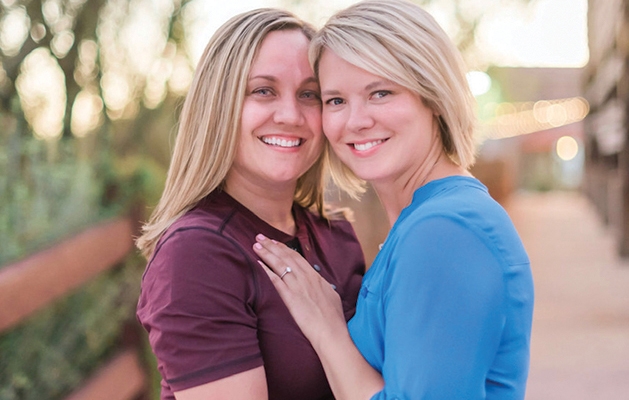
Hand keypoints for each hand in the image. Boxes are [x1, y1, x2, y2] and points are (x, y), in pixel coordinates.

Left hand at [253, 234, 346, 348]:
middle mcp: (306, 278)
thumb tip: (320, 282)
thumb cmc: (333, 318)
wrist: (331, 332)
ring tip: (256, 245)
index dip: (284, 248)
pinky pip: (276, 281)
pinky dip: (266, 271)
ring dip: (267, 253)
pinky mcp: (290, 298)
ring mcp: (298, 287)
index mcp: (315, 277)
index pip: (297, 257)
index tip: (275, 242)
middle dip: (272, 246)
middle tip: (260, 237)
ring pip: (280, 265)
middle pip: (286, 257)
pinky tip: (258, 264)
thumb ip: (322, 287)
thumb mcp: (331, 296)